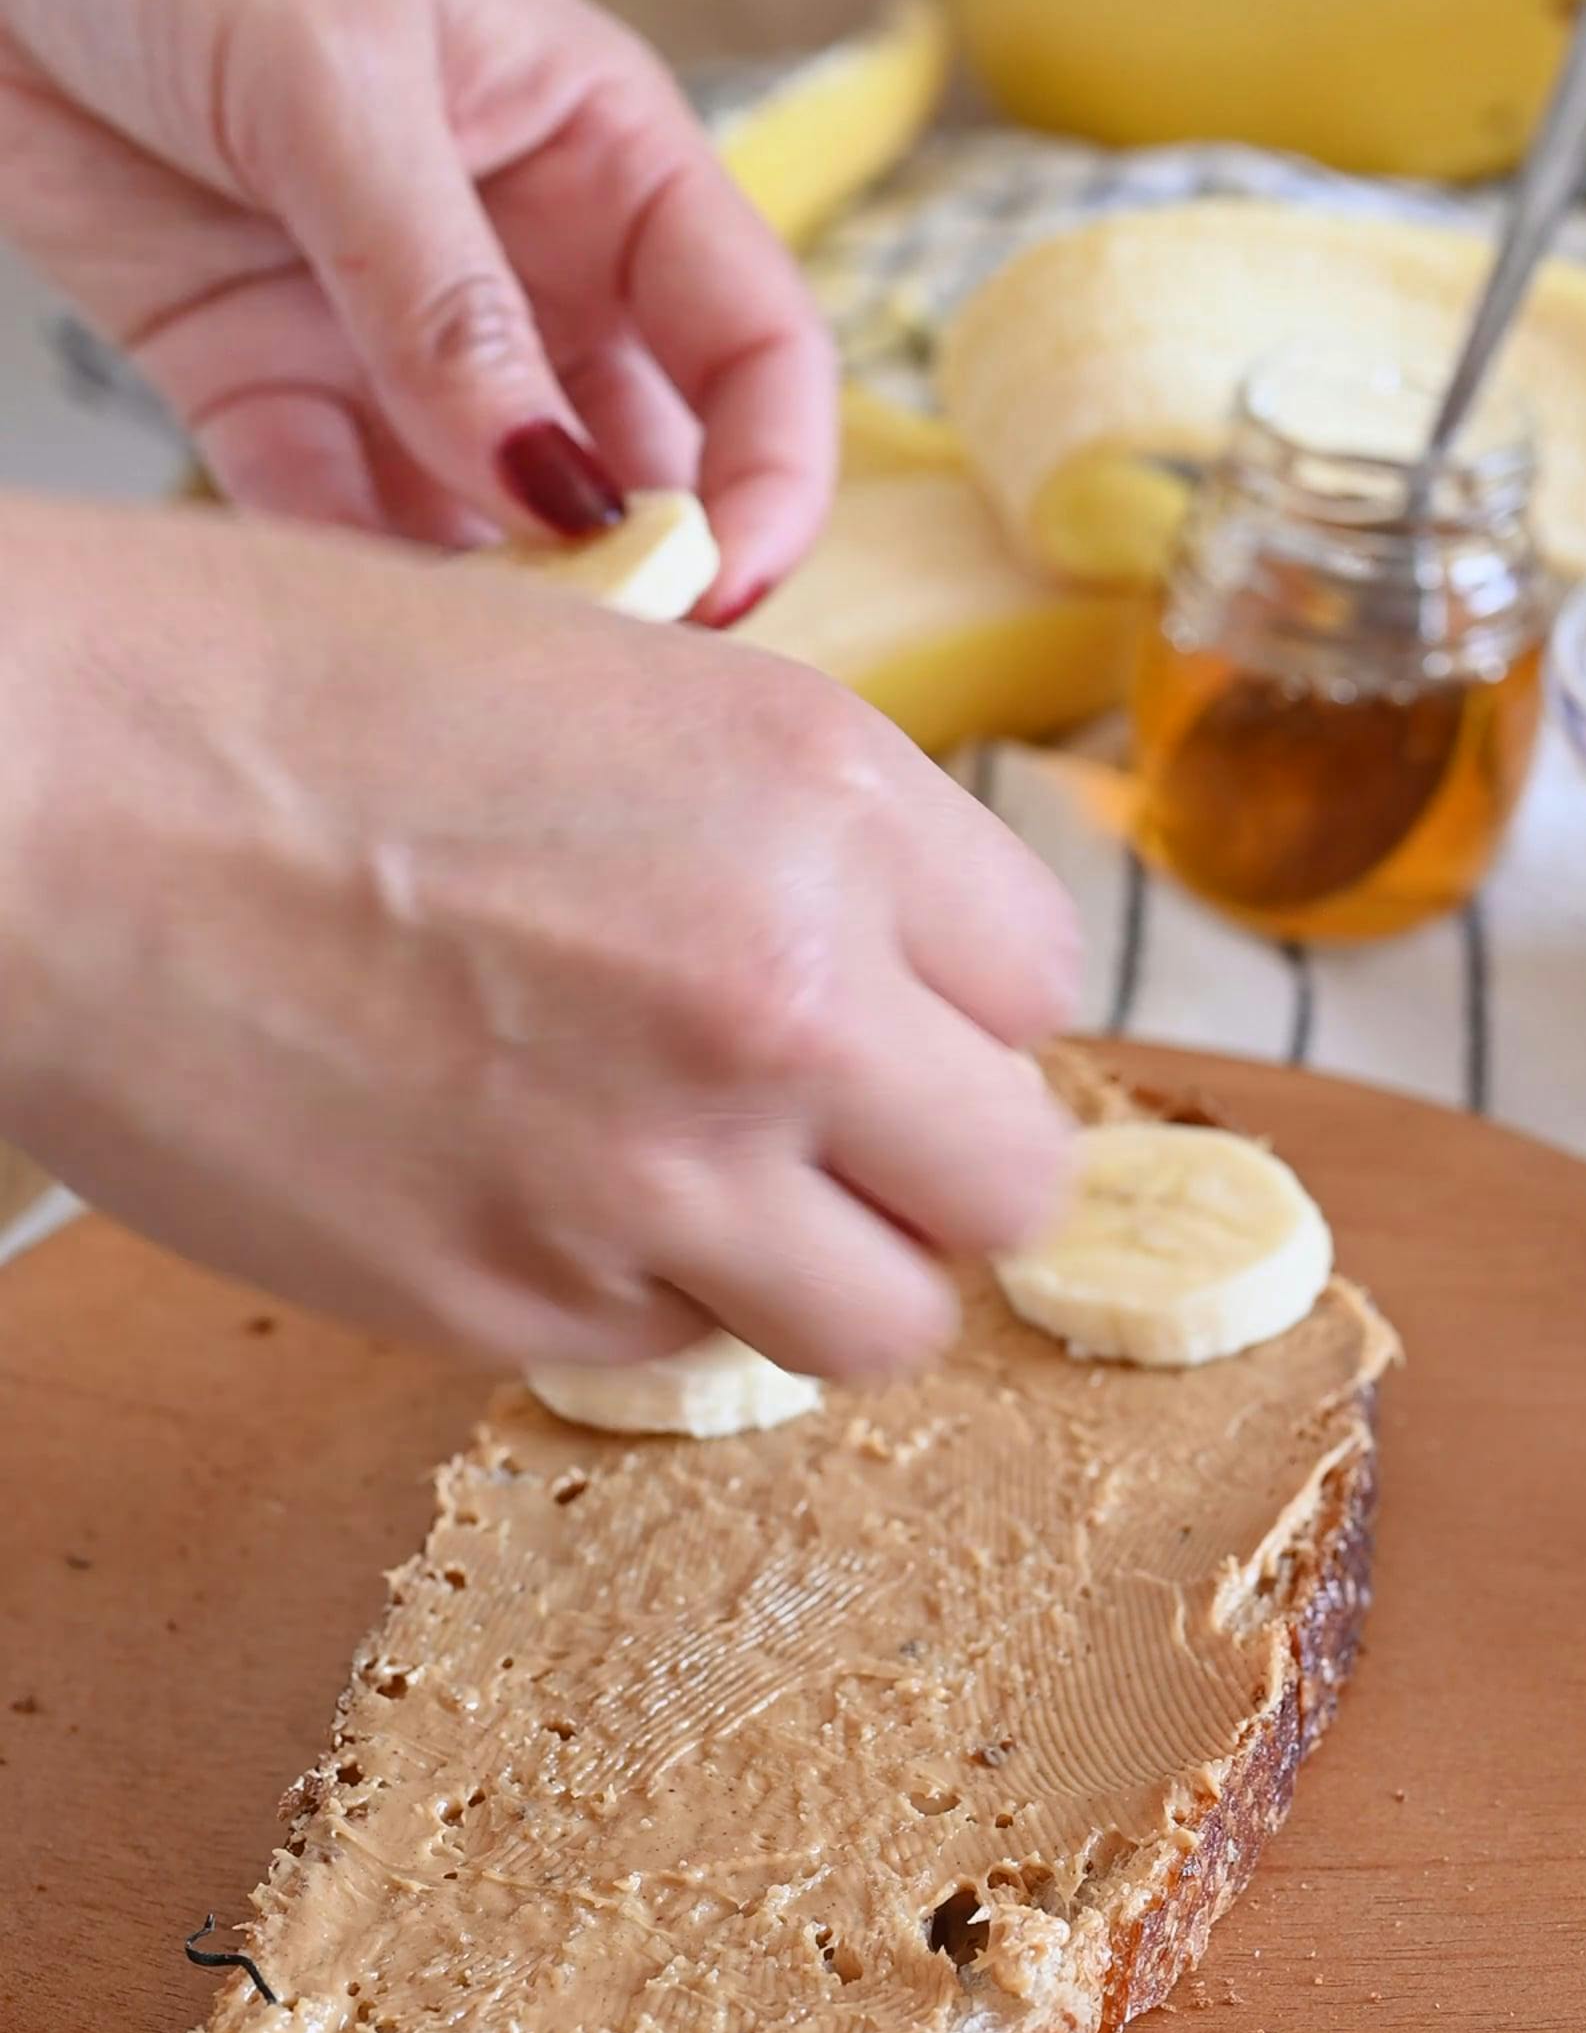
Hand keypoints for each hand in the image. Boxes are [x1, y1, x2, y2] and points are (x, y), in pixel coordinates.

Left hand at [0, 0, 830, 607]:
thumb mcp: (332, 72)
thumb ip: (444, 298)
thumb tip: (562, 489)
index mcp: (600, 149)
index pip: (750, 343)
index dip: (770, 476)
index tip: (727, 585)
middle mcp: (516, 256)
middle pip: (632, 459)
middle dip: (630, 571)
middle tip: (592, 667)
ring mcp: (381, 327)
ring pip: (480, 516)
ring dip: (483, 599)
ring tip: (464, 664)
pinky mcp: (247, 373)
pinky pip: (321, 515)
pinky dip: (340, 578)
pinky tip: (344, 618)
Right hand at [0, 506, 1080, 1374]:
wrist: (33, 794)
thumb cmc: (268, 691)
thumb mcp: (605, 685)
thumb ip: (783, 836)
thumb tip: (881, 966)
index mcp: (822, 796)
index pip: (1038, 984)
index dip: (959, 1012)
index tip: (891, 1019)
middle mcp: (782, 993)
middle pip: (1010, 1180)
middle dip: (931, 1168)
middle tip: (824, 1135)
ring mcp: (659, 1171)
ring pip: (883, 1321)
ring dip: (817, 1272)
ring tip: (697, 1193)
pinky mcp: (521, 1298)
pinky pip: (678, 1347)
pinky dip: (636, 1296)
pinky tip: (525, 1182)